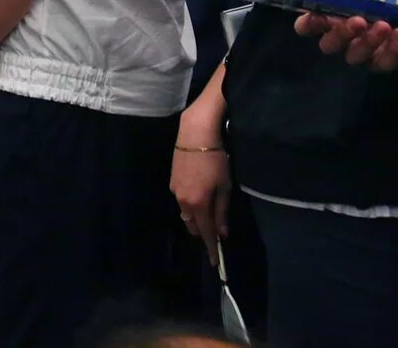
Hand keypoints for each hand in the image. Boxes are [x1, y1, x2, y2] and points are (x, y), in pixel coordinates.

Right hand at [170, 145, 230, 267]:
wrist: (195, 135)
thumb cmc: (215, 160)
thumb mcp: (225, 187)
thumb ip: (222, 211)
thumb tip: (222, 233)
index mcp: (199, 205)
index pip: (206, 233)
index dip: (211, 248)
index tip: (216, 263)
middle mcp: (184, 202)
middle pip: (193, 226)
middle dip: (203, 232)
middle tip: (216, 231)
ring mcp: (175, 192)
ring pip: (186, 214)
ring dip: (197, 218)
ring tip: (209, 211)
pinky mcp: (172, 182)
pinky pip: (182, 201)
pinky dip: (191, 204)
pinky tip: (199, 193)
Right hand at [294, 0, 397, 71]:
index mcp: (331, 19)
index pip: (307, 27)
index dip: (308, 24)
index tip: (318, 15)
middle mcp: (342, 39)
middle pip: (328, 45)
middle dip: (341, 34)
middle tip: (358, 20)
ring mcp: (362, 53)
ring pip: (354, 56)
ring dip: (367, 41)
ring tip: (384, 25)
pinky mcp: (383, 63)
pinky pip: (383, 62)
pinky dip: (393, 49)